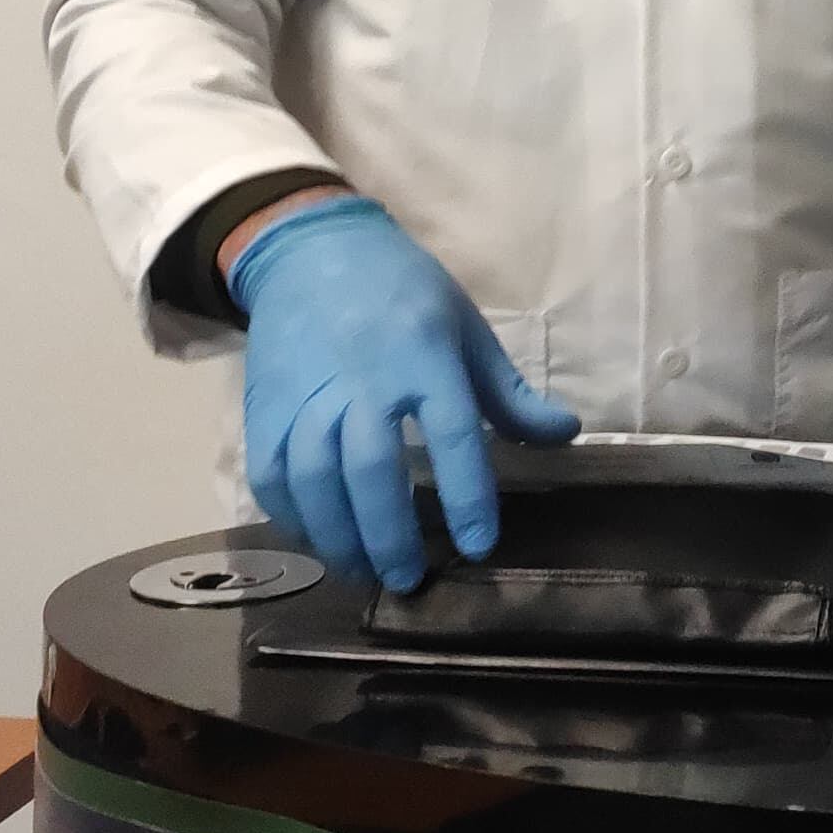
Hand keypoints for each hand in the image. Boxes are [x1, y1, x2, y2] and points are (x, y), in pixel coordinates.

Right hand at [230, 196, 579, 591]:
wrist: (313, 252)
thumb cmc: (404, 292)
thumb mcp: (467, 329)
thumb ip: (511, 394)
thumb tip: (568, 434)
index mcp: (425, 356)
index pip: (453, 433)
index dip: (468, 495)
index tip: (478, 545)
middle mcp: (364, 380)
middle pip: (373, 468)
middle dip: (390, 534)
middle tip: (408, 580)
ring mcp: (307, 395)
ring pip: (315, 479)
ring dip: (339, 536)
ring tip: (364, 572)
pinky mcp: (264, 407)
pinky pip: (271, 474)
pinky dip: (292, 516)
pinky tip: (320, 539)